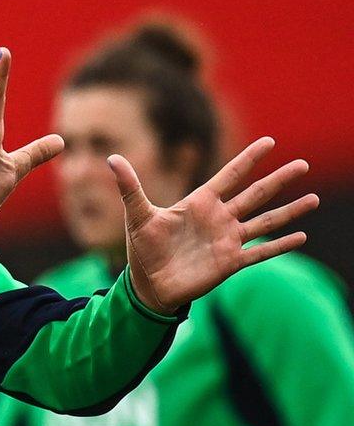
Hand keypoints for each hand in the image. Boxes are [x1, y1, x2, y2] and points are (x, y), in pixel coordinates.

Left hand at [110, 137, 319, 313]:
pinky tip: (301, 237)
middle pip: (255, 194)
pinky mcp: (230, 262)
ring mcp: (228, 240)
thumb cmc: (143, 247)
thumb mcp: (137, 214)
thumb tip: (111, 157)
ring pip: (265, 221)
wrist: (148, 284)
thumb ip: (129, 186)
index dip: (249, 159)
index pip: (230, 175)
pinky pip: (260, 252)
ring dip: (289, 211)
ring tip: (313, 198)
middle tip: (303, 164)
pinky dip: (280, 245)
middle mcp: (219, 218)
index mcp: (199, 202)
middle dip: (279, 179)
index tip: (270, 142)